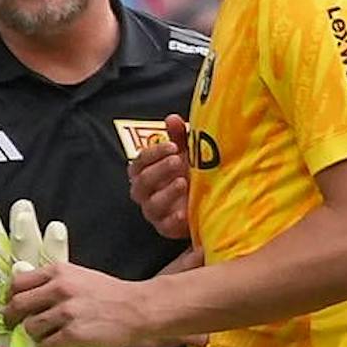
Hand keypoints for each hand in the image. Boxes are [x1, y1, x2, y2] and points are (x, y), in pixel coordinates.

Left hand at [7, 261, 154, 346]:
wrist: (137, 310)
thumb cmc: (109, 294)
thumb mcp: (79, 276)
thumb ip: (54, 281)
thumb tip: (26, 293)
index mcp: (58, 272)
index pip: (18, 283)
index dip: (11, 297)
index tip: (13, 306)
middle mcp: (59, 289)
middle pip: (18, 306)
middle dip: (13, 319)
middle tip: (16, 326)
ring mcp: (66, 312)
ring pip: (30, 328)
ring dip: (35, 335)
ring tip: (48, 335)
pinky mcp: (73, 334)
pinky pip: (46, 345)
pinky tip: (60, 345)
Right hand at [130, 115, 190, 239]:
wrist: (207, 201)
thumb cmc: (191, 173)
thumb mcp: (186, 152)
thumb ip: (178, 136)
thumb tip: (172, 118)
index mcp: (145, 172)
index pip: (139, 161)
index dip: (154, 153)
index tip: (172, 147)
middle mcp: (145, 192)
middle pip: (142, 182)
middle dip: (159, 170)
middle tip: (177, 160)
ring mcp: (154, 211)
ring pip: (151, 204)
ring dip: (166, 192)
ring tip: (183, 182)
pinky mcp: (166, 228)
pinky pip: (165, 226)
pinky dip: (174, 220)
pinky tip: (184, 212)